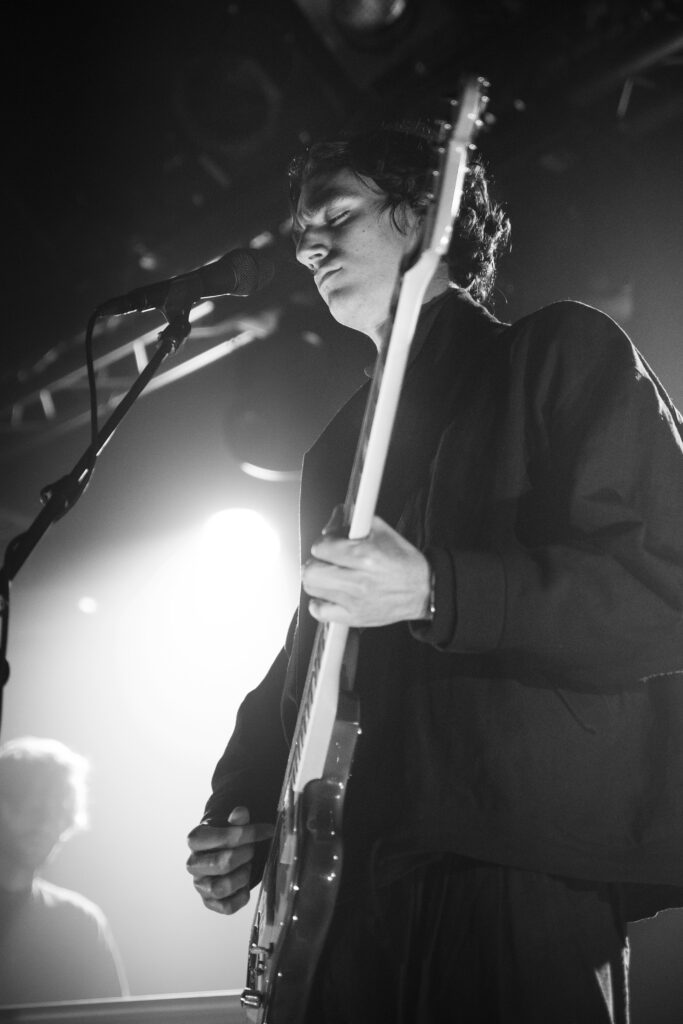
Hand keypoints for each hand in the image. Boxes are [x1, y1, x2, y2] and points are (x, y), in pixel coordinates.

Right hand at [186, 806, 273, 915]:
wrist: (222, 855)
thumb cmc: (228, 840)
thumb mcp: (233, 826)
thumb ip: (238, 820)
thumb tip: (240, 812)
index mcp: (195, 840)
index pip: (220, 838)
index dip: (247, 834)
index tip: (267, 830)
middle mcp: (193, 864)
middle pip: (221, 863)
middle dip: (245, 856)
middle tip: (253, 850)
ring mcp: (200, 885)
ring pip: (220, 888)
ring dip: (242, 876)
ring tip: (247, 867)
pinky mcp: (209, 902)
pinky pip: (227, 907)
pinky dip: (241, 896)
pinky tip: (245, 885)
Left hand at [302, 515, 430, 627]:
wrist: (423, 590)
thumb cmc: (403, 562)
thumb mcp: (383, 532)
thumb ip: (356, 521)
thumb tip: (336, 515)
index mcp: (365, 556)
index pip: (321, 547)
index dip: (324, 542)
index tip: (331, 543)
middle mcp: (358, 581)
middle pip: (311, 570)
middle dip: (316, 561)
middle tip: (326, 560)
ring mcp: (355, 602)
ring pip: (312, 589)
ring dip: (316, 579)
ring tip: (328, 576)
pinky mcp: (354, 618)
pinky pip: (320, 612)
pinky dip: (319, 603)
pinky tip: (329, 595)